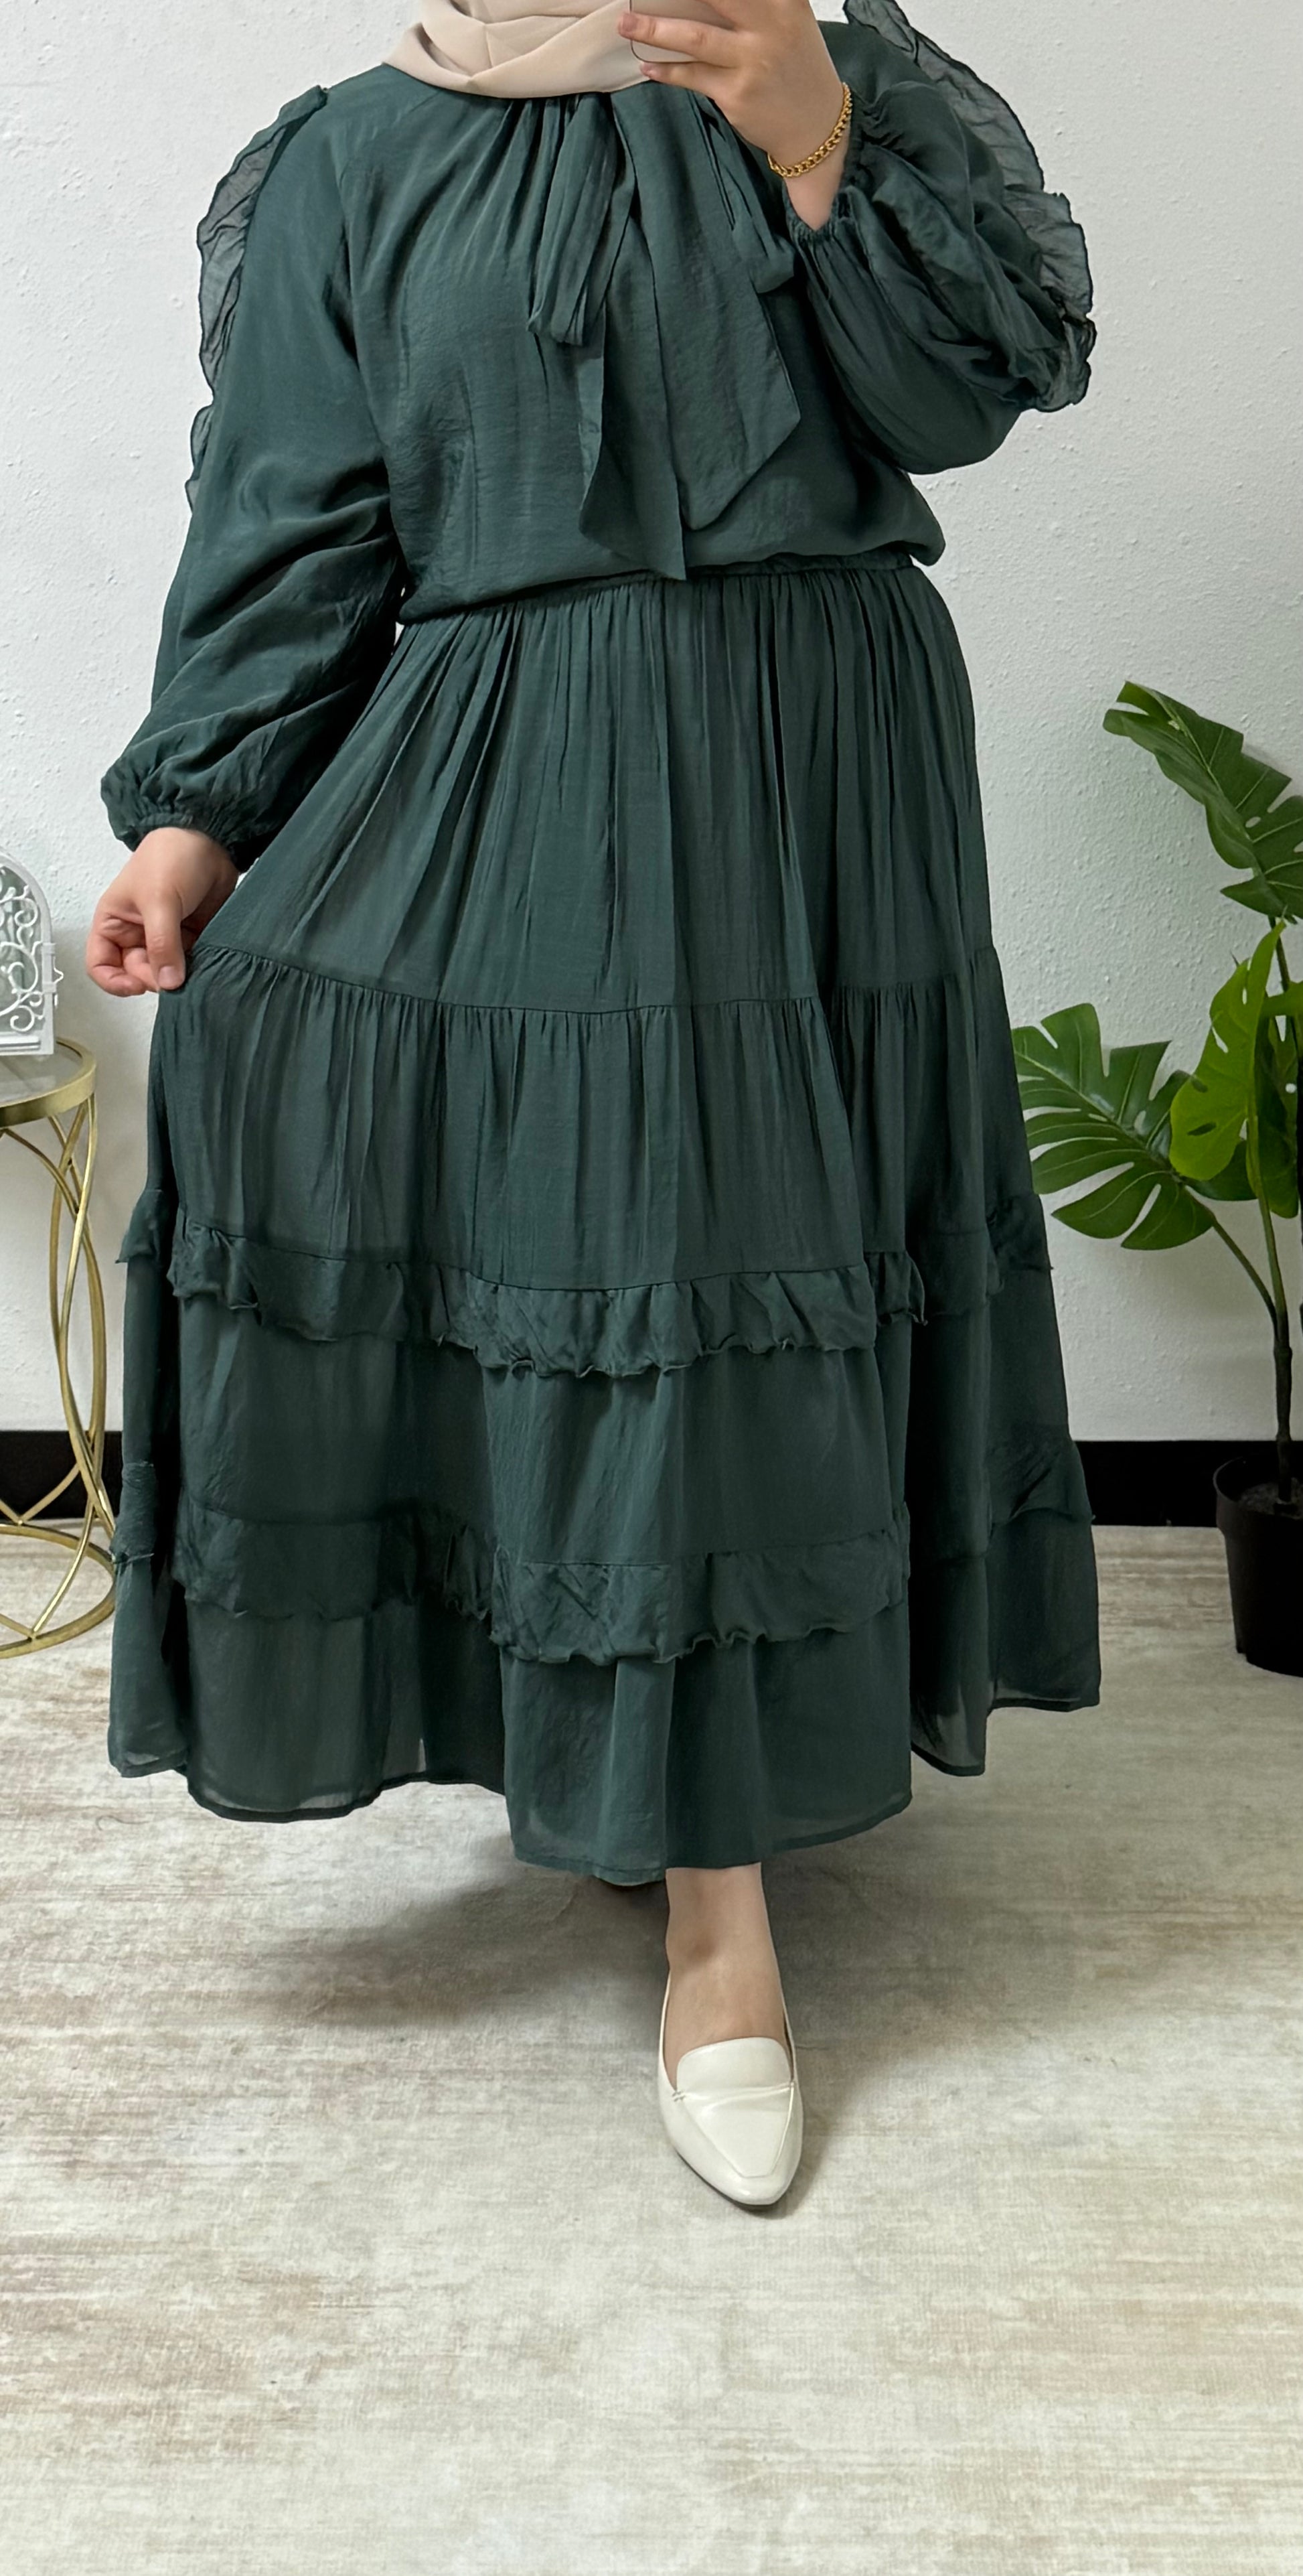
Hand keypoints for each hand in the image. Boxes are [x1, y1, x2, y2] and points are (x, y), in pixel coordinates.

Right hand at [85, 826, 237, 996]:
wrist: (211, 838)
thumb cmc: (172, 857)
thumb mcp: (160, 901)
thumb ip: (162, 944)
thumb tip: (168, 983)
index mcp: (113, 921)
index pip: (100, 963)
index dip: (114, 981)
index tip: (137, 986)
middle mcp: (135, 932)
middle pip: (136, 973)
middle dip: (153, 980)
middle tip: (174, 979)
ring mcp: (163, 937)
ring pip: (164, 973)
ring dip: (176, 978)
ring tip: (192, 973)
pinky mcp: (188, 938)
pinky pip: (188, 965)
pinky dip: (194, 971)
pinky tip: (204, 968)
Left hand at [617, 0, 850, 221]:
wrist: (816, 127)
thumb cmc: (798, 67)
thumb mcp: (790, 21)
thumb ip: (757, 4)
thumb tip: (712, 2)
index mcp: (784, 3)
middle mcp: (770, 27)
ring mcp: (751, 62)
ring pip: (695, 37)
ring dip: (655, 30)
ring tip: (626, 24)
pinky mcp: (736, 94)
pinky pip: (692, 77)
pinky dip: (667, 71)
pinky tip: (648, 64)